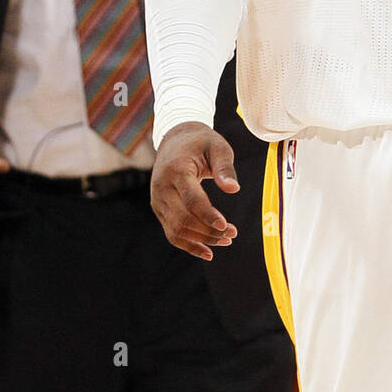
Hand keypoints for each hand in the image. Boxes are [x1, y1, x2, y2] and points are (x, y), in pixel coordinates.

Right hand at [151, 122, 239, 259]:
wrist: (175, 139)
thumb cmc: (201, 143)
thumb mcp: (217, 147)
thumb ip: (225, 167)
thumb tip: (234, 189)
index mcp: (176, 170)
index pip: (191, 199)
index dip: (208, 215)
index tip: (226, 225)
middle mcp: (162, 187)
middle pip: (182, 219)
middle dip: (209, 231)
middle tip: (233, 233)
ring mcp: (158, 200)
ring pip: (176, 230)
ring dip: (201, 240)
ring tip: (226, 240)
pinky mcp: (159, 208)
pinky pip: (172, 232)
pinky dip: (189, 244)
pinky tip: (208, 251)